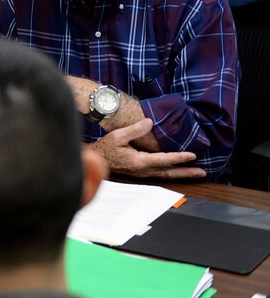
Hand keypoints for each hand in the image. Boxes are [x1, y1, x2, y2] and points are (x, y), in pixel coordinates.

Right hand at [88, 118, 205, 179]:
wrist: (94, 161)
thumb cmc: (105, 148)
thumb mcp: (117, 136)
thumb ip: (135, 129)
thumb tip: (150, 122)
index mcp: (139, 161)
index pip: (164, 160)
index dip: (179, 157)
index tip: (193, 155)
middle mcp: (143, 170)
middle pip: (169, 172)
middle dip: (186, 172)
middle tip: (202, 172)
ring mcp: (142, 173)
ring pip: (166, 175)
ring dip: (181, 174)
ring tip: (195, 173)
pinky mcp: (140, 173)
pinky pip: (160, 174)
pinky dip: (171, 173)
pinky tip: (177, 171)